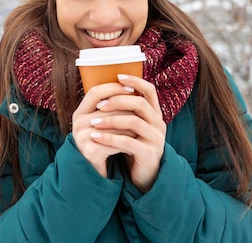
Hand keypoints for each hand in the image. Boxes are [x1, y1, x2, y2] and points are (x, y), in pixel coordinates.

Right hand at [72, 82, 136, 176]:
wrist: (92, 173)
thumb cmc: (101, 145)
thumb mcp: (100, 124)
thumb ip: (109, 109)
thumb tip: (131, 88)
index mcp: (79, 113)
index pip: (95, 92)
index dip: (113, 87)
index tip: (132, 88)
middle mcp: (77, 123)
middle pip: (108, 108)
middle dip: (128, 109)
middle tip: (144, 111)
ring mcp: (82, 137)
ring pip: (114, 125)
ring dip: (131, 126)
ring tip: (143, 127)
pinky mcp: (90, 151)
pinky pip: (115, 142)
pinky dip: (127, 142)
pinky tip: (136, 143)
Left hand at [90, 74, 165, 191]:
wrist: (145, 175)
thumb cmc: (134, 146)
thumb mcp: (133, 126)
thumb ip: (126, 110)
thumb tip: (104, 89)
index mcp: (155, 113)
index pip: (150, 90)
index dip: (135, 81)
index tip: (118, 76)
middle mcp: (159, 124)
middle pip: (139, 104)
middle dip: (117, 101)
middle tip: (98, 105)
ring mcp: (156, 139)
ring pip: (133, 122)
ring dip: (111, 120)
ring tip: (93, 122)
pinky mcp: (149, 154)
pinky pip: (128, 143)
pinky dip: (110, 138)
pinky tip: (96, 137)